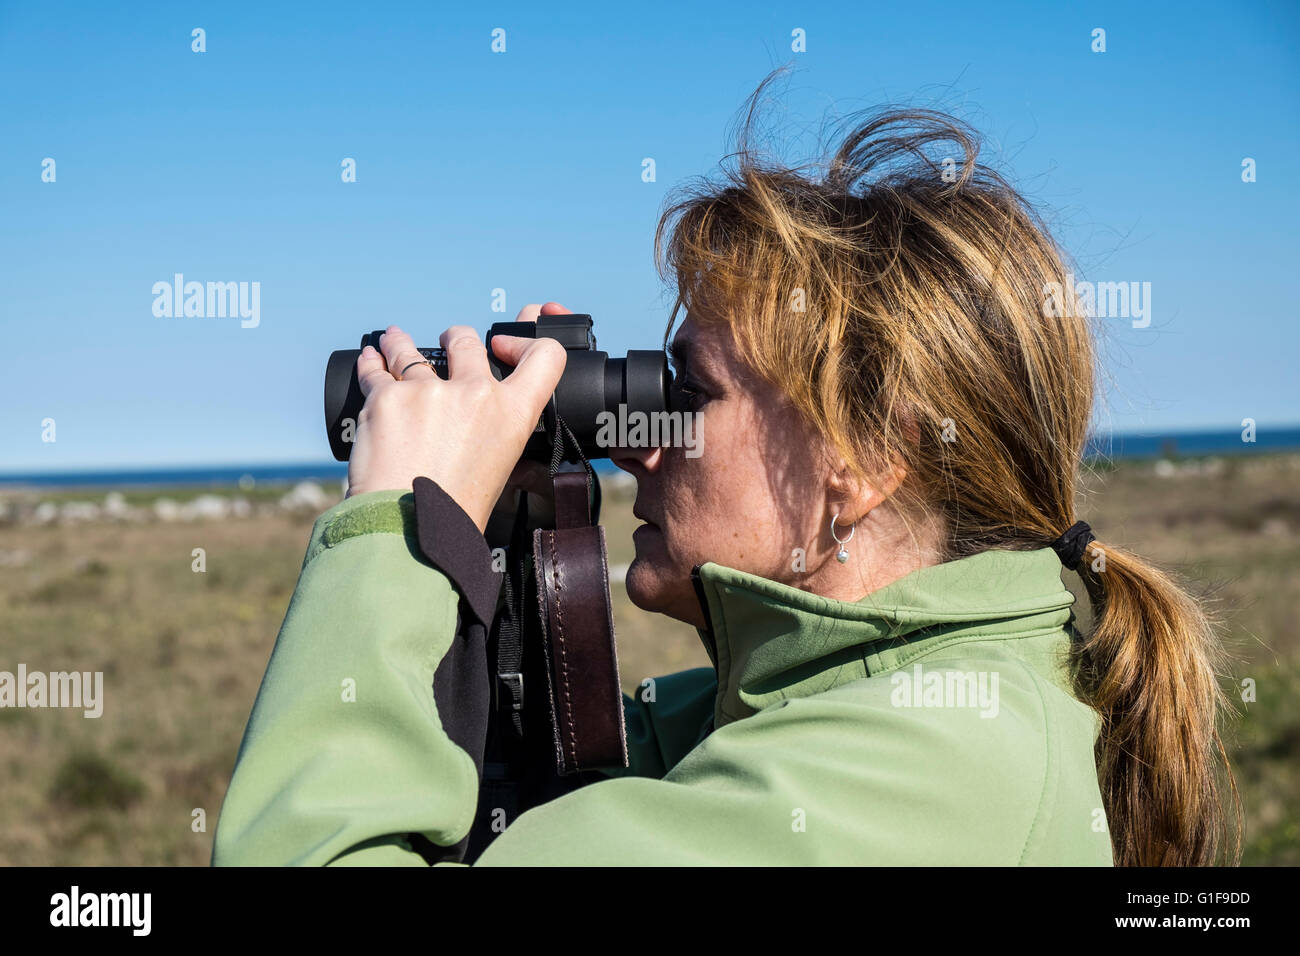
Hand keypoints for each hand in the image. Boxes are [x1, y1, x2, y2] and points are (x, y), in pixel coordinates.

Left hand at [345, 317, 567, 532]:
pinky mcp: (387, 397)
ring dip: (402, 344)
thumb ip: (495, 430)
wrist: (409, 526)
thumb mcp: (499, 467)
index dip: (524, 343)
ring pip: (412, 350)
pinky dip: (371, 363)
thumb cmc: (454, 509)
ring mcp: (429, 391)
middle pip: (466, 341)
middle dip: (455, 339)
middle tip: (448, 342)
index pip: (544, 357)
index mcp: (514, 413)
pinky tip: (370, 357)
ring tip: (395, 339)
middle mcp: (476, 393)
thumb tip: (479, 419)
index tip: (503, 345)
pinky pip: (375, 369)